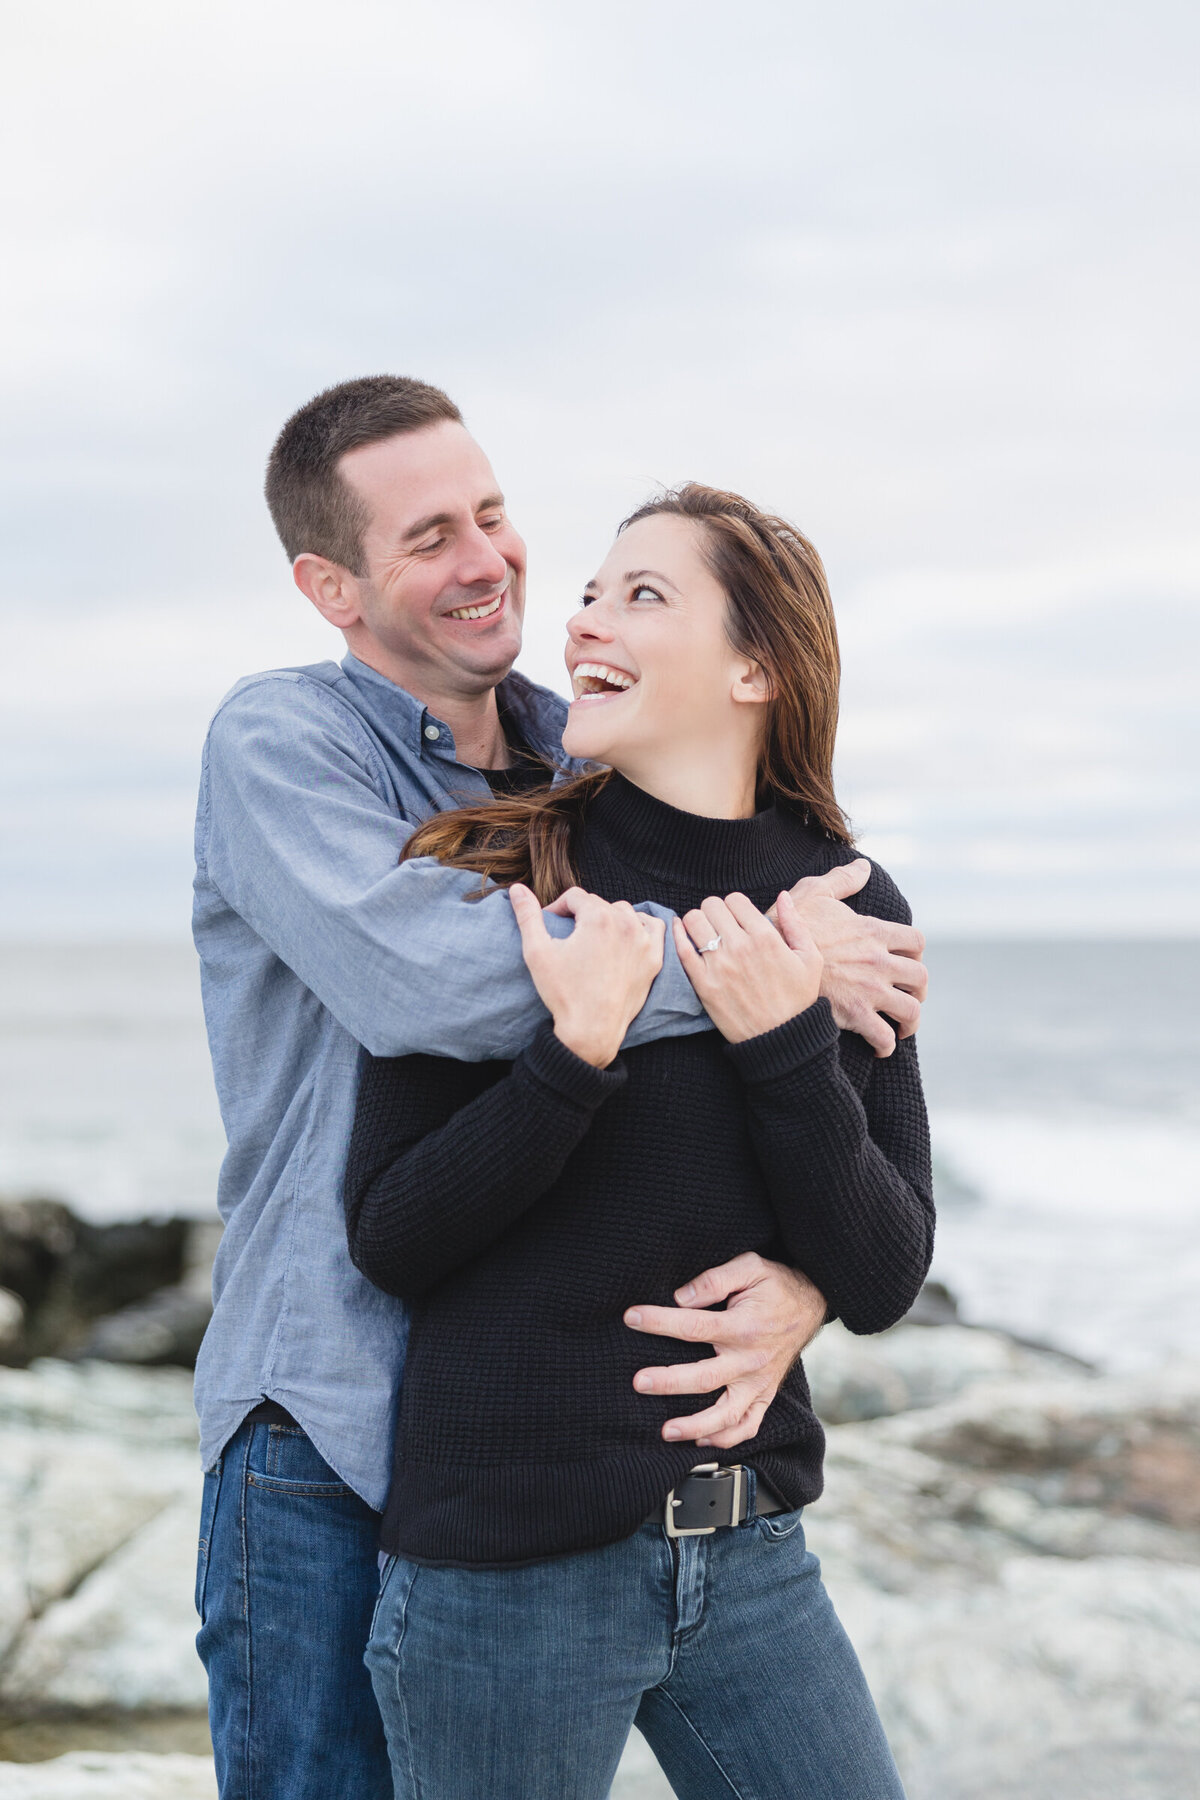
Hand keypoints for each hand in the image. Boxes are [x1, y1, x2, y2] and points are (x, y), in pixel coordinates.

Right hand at [510, 884, 664, 1067]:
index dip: (558, 907)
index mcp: (598, 917)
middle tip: (569, 934)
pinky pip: (654, 928)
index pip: (575, 896)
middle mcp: (625, 924)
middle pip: (599, 903)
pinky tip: (628, 934)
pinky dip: (642, 925)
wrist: (591, 1031)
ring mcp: (643, 942)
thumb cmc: (563, 993)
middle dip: (582, 913)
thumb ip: (527, 916)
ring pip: (625, 912)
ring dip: (609, 918)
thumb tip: (517, 888)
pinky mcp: (654, 960)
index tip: (550, 923)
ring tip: (594, 936)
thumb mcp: (537, 952)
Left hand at [625, 1254, 826, 1448]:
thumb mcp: (750, 1266)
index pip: (694, 1326)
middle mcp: (751, 1361)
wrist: (812, 1303)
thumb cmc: (775, 1284)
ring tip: (665, 1431)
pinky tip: (700, 1441)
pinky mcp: (765, 1396)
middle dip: (668, 1382)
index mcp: (744, 1327)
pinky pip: (748, 1426)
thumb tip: (681, 1297)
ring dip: (695, 1426)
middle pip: (704, 1378)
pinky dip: (725, 1438)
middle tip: (638, 1382)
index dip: (659, 1322)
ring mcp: (759, 1383)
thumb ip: (715, 1280)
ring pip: (726, 1415)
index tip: (631, 1318)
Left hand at [673, 891, 821, 1042]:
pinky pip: (682, 949)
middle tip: (720, 924)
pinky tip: (680, 930)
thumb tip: (783, 895)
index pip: (735, 899)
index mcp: (765, 937)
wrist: (781, 1038)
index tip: (737, 918)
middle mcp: (740, 947)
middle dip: (715, 910)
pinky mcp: (703, 983)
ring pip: (694, 920)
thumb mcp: (810, 958)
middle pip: (712, 905)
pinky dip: (677, 934)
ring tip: (705, 931)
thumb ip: (795, 923)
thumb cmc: (798, 998)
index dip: (735, 905)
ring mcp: (719, 965)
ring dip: (698, 921)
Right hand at [778, 859, 926, 1057]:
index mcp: (872, 932)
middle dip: (917, 990)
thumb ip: (842, 880)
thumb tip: (863, 866)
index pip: (915, 942)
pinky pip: (884, 1036)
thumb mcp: (814, 893)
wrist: (765, 961)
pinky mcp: (854, 1015)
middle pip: (919, 978)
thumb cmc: (786, 926)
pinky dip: (887, 1044)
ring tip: (901, 1026)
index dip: (915, 953)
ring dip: (910, 1021)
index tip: (906, 961)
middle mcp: (878, 962)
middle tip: (907, 996)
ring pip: (911, 1010)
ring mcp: (869, 990)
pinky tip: (879, 1046)